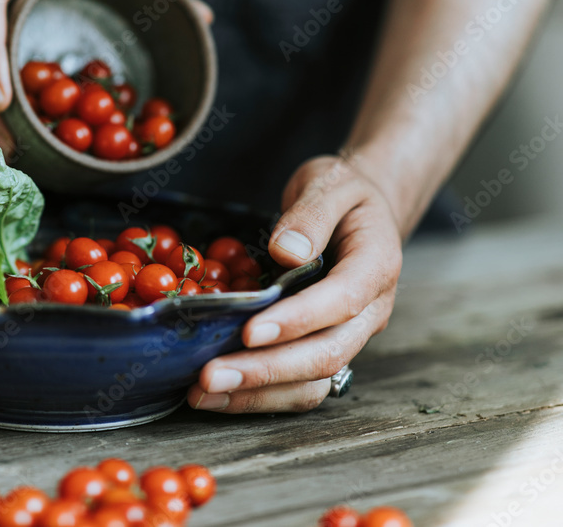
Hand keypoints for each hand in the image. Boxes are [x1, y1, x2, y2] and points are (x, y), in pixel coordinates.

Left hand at [187, 154, 403, 412]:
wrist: (363, 212)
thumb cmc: (343, 195)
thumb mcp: (330, 183)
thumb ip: (311, 213)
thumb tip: (287, 251)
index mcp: (376, 266)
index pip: (341, 301)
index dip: (297, 320)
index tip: (250, 331)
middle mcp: (369, 311)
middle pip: (325, 354)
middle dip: (265, 371)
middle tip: (209, 376)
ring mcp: (349, 336)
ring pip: (312, 382)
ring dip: (257, 394)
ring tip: (203, 395)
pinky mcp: (324, 349)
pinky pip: (297, 385)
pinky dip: (258, 395)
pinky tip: (216, 395)